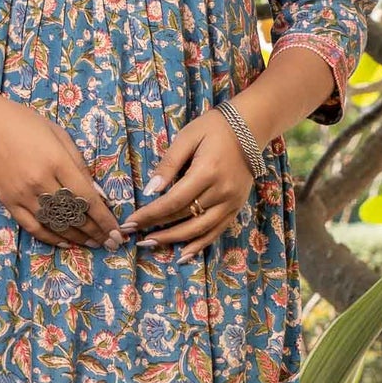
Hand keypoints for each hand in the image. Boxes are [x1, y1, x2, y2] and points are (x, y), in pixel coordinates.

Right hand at [0, 95, 124, 249]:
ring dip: (77, 238)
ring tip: (93, 244)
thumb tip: (97, 194)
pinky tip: (66, 242)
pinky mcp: (9, 202)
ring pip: (55, 225)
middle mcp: (40, 182)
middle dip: (95, 232)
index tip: (117, 232)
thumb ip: (79, 166)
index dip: (104, 219)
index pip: (87, 199)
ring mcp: (23, 195)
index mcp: (57, 162)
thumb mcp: (60, 136)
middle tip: (110, 242)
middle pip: (74, 215)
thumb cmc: (25, 123)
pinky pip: (33, 227)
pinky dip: (51, 237)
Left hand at [118, 110, 255, 261]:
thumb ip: (169, 164)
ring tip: (151, 245)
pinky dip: (199, 245)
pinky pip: (216, 232)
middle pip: (184, 217)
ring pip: (199, 230)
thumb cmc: (214, 128)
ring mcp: (231, 202)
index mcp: (207, 172)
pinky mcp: (236, 208)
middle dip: (157, 228)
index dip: (150, 215)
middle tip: (134, 236)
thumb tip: (150, 190)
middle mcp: (221, 191)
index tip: (131, 222)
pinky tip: (183, 255)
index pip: (173, 201)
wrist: (250, 127)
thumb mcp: (187, 137)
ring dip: (174, 240)